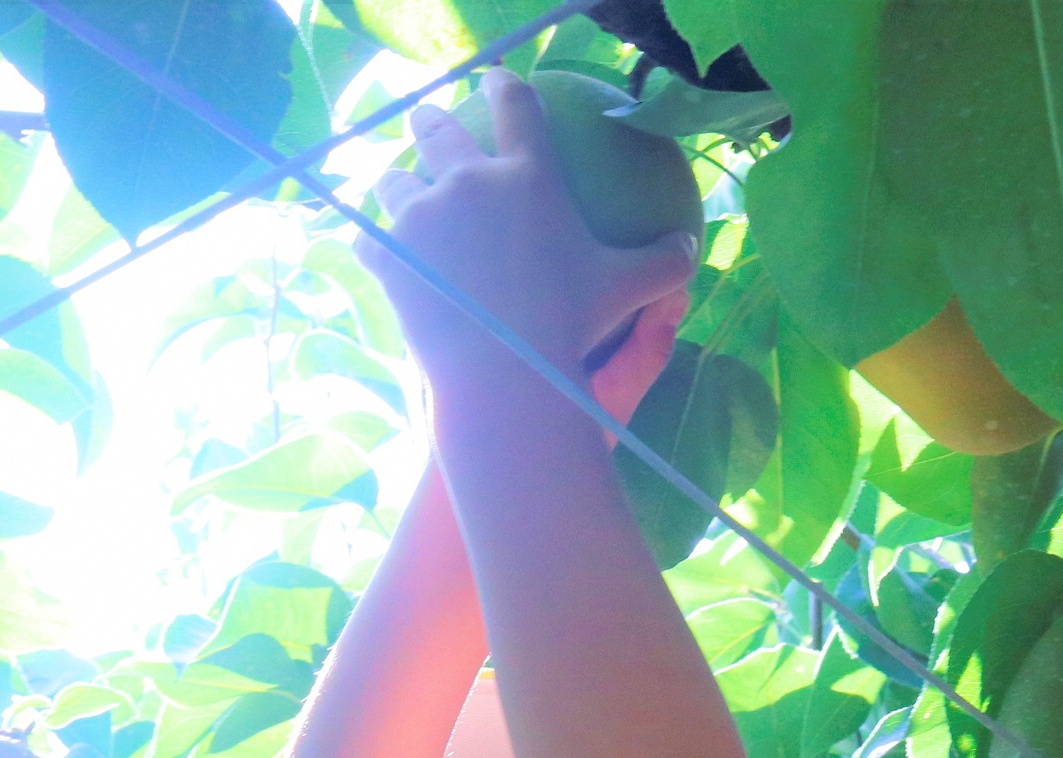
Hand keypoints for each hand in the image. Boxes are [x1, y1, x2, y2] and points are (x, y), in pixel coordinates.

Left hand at [363, 71, 692, 406]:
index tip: (492, 79)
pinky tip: (377, 247)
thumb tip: (691, 247)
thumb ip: (664, 262)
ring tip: (398, 191)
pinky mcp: (390, 251)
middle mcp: (470, 179)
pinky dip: (376, 240)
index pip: (515, 105)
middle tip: (425, 121)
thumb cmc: (570, 327)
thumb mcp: (628, 289)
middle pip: (439, 130)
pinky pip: (372, 234)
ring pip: (395, 180)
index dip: (502, 84)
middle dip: (429, 119)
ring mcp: (423, 212)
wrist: (503, 372)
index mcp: (527, 173)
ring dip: (397, 183)